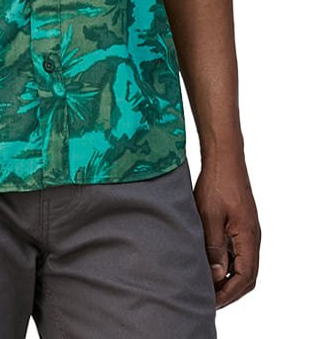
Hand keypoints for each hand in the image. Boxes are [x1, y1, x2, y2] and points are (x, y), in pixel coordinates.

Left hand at [192, 152, 260, 308]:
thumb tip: (216, 276)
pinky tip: (209, 264)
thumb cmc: (216, 183)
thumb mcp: (210, 216)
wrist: (224, 157)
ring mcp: (247, 230)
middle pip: (247, 275)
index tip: (211, 302)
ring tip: (206, 285)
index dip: (228, 293)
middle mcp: (252, 237)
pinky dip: (226, 263)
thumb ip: (214, 247)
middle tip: (207, 298)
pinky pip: (238, 252)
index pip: (245, 277)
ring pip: (242, 264)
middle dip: (229, 290)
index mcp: (248, 237)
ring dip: (227, 278)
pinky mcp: (240, 224)